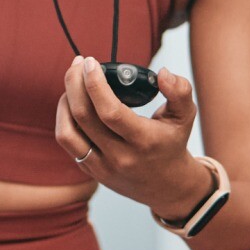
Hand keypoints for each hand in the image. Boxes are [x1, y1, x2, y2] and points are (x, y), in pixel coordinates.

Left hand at [53, 56, 210, 219]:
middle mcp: (120, 156)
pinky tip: (71, 103)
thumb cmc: (172, 143)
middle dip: (75, 84)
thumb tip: (162, 73)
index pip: (110, 112)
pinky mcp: (91, 170)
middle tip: (78, 63)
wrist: (166, 186)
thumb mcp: (185, 117)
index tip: (90, 62)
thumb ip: (180, 91)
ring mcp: (102, 167)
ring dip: (65, 102)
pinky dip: (65, 118)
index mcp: (144, 141)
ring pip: (68, 132)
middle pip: (84, 117)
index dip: (95, 84)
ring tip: (73, 83)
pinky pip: (69, 143)